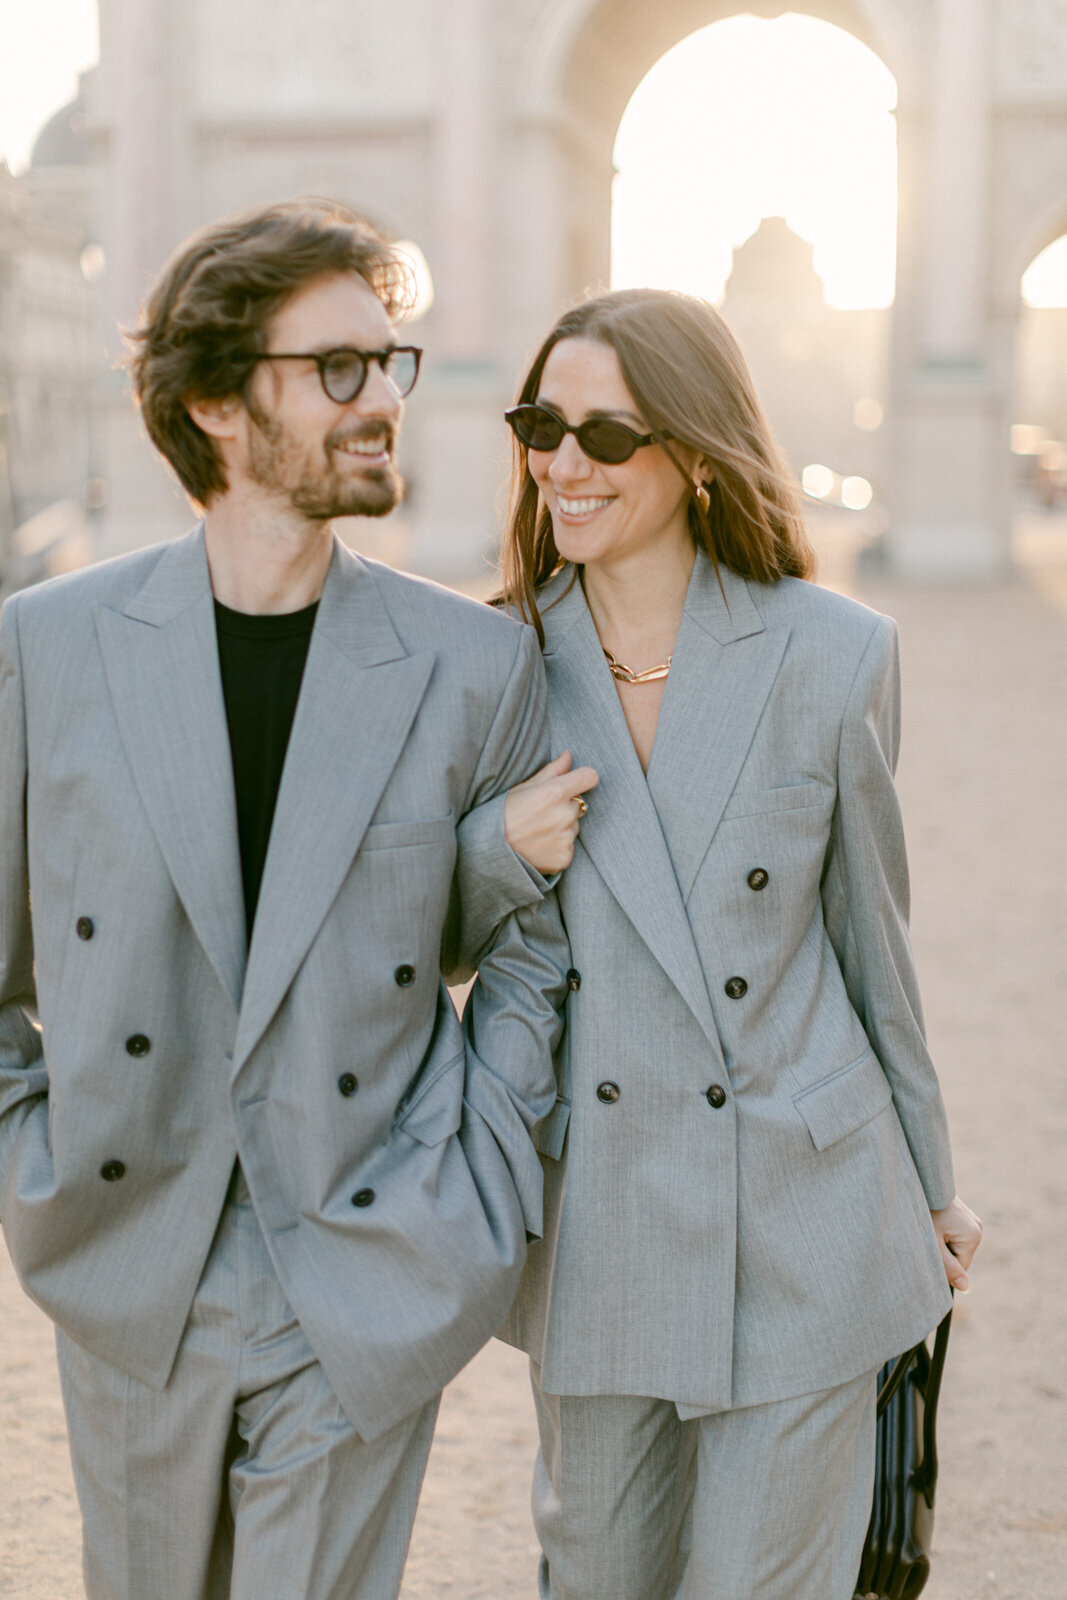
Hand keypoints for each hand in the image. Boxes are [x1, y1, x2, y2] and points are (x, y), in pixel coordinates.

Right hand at [504, 751, 599, 873]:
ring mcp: (566, 838)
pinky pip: (569, 846)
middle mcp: (564, 815)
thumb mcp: (523, 788)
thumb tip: (569, 756)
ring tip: (537, 832)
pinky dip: (558, 847)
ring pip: (574, 826)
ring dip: (562, 827)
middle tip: (541, 814)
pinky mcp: (565, 857)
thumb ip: (552, 771)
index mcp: (554, 792)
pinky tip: (540, 846)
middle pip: (579, 803)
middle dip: (565, 806)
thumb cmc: (503, 814)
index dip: (583, 778)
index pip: (589, 777)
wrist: (489, 850)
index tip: (575, 783)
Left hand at [930, 1195, 982, 1290]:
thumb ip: (949, 1267)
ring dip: (943, 1242)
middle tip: (927, 1237)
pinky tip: (934, 1221)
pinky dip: (944, 1234)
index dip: (943, 1266)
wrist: (922, 1182)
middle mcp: (978, 1228)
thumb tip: (967, 1289)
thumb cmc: (925, 1211)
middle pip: (959, 1256)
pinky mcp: (965, 1216)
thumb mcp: (932, 1243)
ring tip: (930, 1227)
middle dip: (943, 1253)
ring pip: (956, 1246)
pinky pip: (955, 1235)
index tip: (929, 1251)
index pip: (961, 1267)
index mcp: (974, 1236)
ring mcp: (973, 1221)